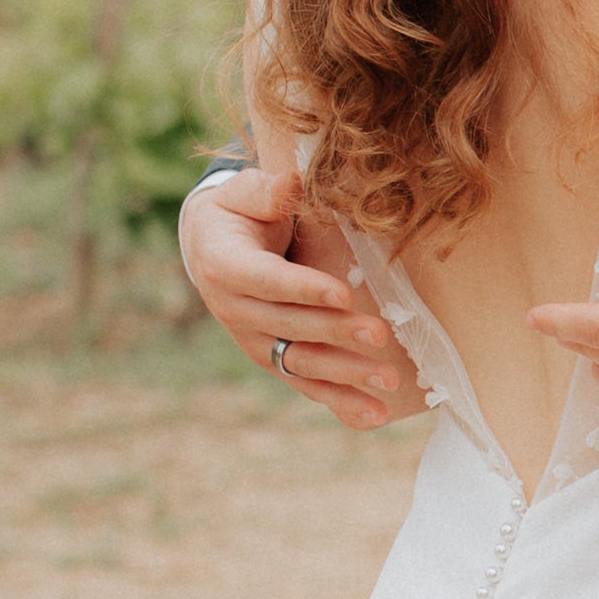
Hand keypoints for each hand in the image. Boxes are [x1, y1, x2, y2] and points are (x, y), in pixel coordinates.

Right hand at [177, 170, 416, 431]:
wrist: (210, 248)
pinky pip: (307, 385)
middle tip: (379, 334)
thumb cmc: (238, 213)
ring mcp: (254, 341)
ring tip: (387, 381)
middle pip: (290, 327)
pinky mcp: (274, 359)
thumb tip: (289, 182)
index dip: (304, 289)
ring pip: (301, 364)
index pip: (268, 281)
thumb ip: (265, 191)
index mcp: (224, 266)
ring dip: (345, 376)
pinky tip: (374, 416)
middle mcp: (235, 311)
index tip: (342, 294)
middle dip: (335, 333)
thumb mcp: (242, 193)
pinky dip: (340, 403)